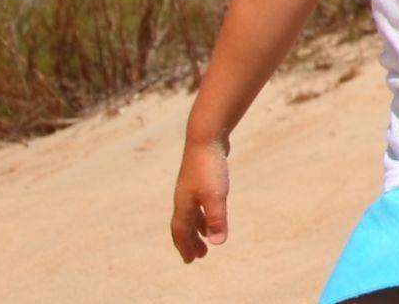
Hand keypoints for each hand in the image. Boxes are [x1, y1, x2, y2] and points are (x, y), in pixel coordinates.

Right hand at [171, 138, 228, 262]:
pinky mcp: (199, 178)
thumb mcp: (216, 196)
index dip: (185, 247)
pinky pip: (198, 202)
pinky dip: (203, 213)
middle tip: (200, 256)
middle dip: (191, 242)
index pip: (180, 231)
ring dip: (198, 228)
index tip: (190, 261)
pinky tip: (212, 212)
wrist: (206, 137)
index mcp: (183, 204)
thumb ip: (217, 219)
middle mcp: (183, 197)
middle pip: (184, 225)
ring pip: (191, 213)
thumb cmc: (210, 167)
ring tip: (207, 238)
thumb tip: (218, 244)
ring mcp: (190, 187)